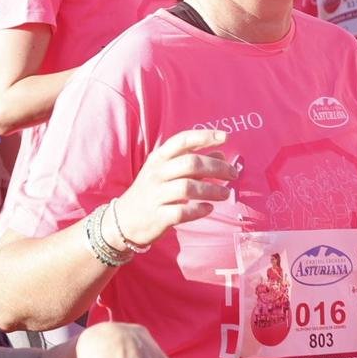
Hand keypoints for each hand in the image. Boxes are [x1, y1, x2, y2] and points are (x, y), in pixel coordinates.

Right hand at [113, 129, 239, 248]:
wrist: (123, 221)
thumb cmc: (151, 193)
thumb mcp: (166, 172)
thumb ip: (192, 161)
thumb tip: (221, 153)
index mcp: (158, 158)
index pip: (182, 140)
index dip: (204, 136)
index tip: (225, 137)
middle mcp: (156, 174)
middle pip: (191, 164)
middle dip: (217, 167)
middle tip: (233, 174)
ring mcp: (156, 195)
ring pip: (188, 188)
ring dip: (212, 190)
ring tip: (225, 194)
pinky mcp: (158, 216)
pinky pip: (183, 212)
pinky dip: (199, 210)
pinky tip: (208, 209)